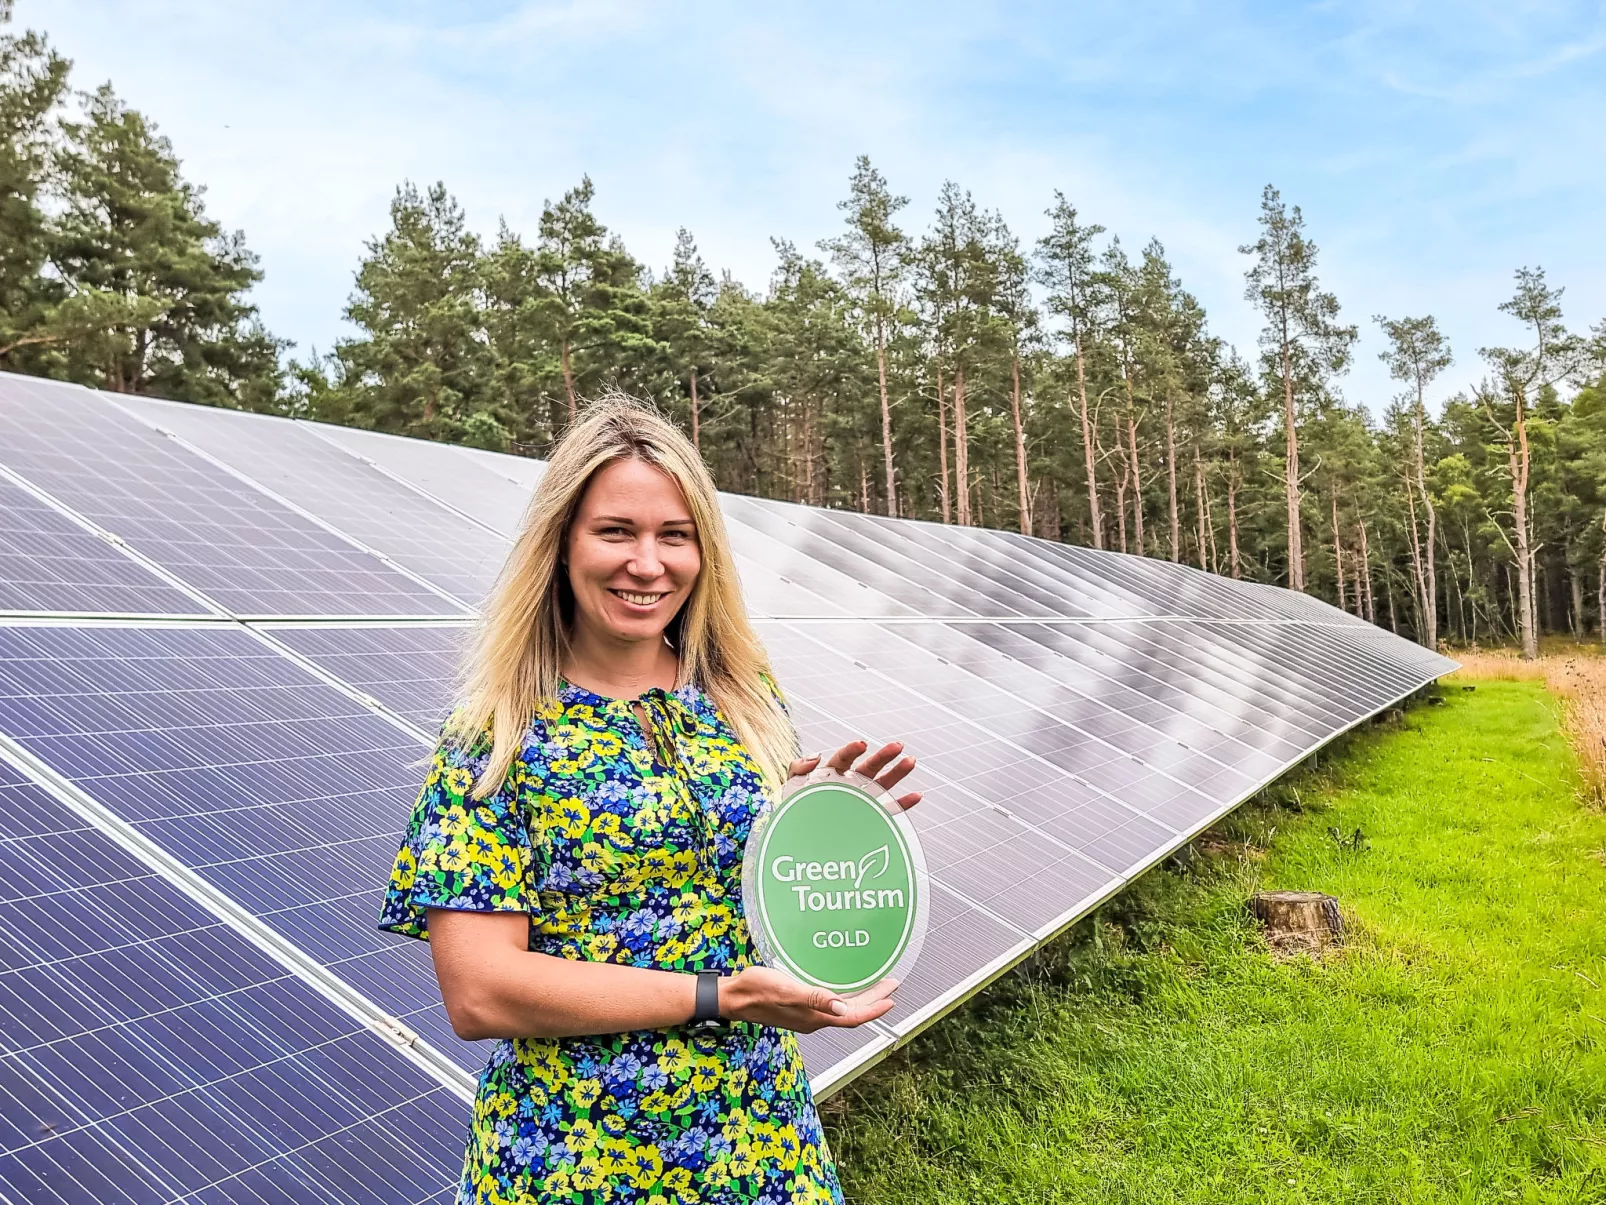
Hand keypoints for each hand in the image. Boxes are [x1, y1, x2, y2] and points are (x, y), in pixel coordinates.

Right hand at [720, 965, 898, 1032]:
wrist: (734, 996)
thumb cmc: (758, 990)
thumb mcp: (787, 991)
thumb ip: (815, 999)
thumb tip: (842, 1008)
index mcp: (814, 1018)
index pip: (852, 1018)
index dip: (874, 1009)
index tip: (891, 998)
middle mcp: (814, 1019)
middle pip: (851, 1013)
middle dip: (873, 1000)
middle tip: (891, 984)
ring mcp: (806, 1014)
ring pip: (842, 1008)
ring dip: (860, 997)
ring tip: (876, 984)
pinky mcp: (799, 1005)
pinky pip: (829, 1002)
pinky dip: (843, 994)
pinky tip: (844, 983)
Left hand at [786, 739, 921, 809]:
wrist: (800, 843)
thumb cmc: (794, 814)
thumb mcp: (791, 788)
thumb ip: (799, 769)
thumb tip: (817, 756)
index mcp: (829, 775)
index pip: (842, 759)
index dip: (852, 751)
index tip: (862, 744)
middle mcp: (848, 786)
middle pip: (868, 768)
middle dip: (884, 756)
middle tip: (898, 746)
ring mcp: (860, 801)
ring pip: (882, 785)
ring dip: (897, 773)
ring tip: (911, 761)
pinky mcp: (869, 818)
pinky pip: (888, 810)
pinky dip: (903, 804)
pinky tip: (916, 795)